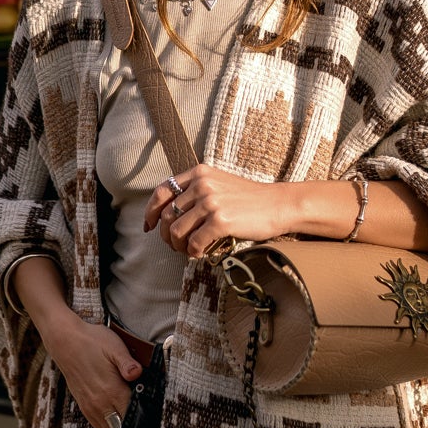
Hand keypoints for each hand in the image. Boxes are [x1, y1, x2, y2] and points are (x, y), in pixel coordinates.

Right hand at [45, 312, 142, 427]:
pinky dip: (108, 424)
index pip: (133, 415)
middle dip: (134, 422)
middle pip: (123, 426)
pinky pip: (98, 425)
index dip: (144, 413)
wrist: (65, 341)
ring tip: (129, 412)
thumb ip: (128, 363)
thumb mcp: (114, 347)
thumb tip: (138, 373)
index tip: (151, 407)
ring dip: (121, 424)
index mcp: (112, 390)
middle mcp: (100, 403)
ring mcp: (90, 406)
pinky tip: (115, 413)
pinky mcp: (82, 405)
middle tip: (144, 411)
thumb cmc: (92, 341)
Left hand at [143, 163, 286, 259]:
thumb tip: (168, 216)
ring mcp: (211, 202)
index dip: (151, 211)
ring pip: (178, 232)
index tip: (149, 226)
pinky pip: (195, 243)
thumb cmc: (249, 199)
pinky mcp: (221, 221)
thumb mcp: (219, 184)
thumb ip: (195, 192)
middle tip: (175, 246)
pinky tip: (202, 254)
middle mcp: (202, 184)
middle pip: (167, 216)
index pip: (162, 191)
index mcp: (199, 173)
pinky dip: (194, 253)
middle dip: (167, 236)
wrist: (279, 204)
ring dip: (180, 247)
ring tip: (189, 251)